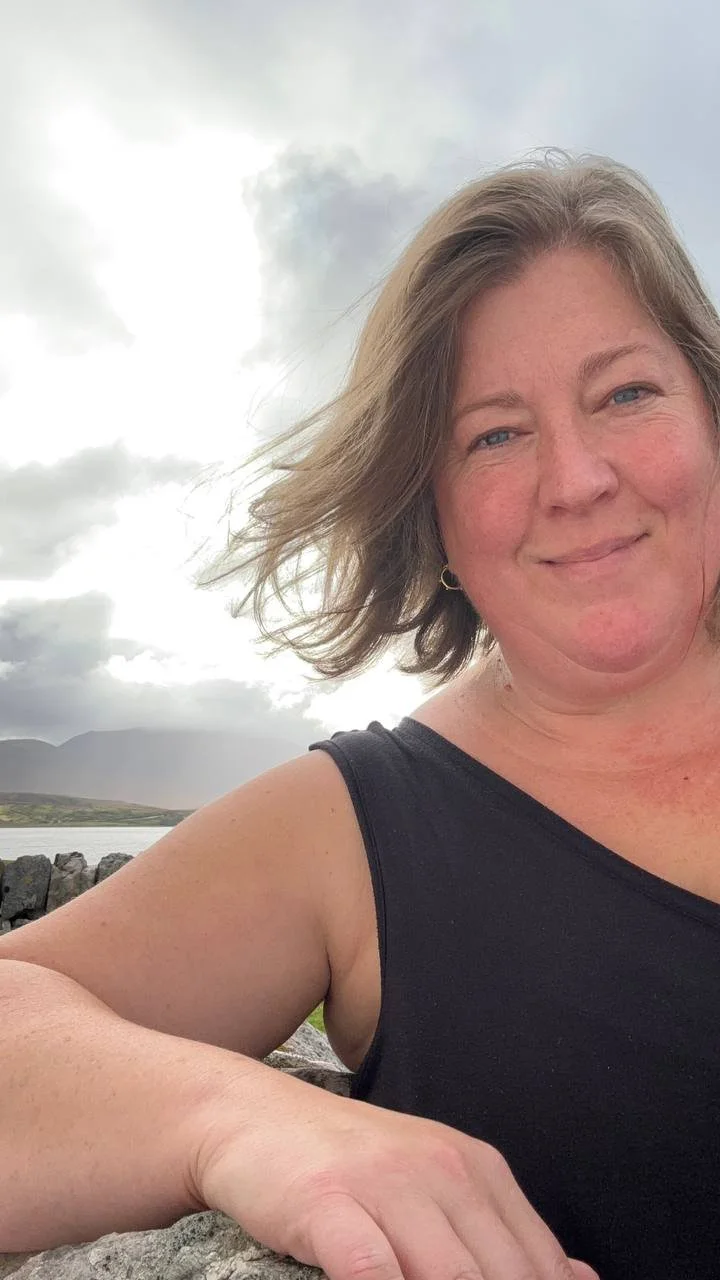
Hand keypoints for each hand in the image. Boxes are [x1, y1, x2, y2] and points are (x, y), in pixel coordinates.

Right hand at [190, 1070, 598, 1279]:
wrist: (251, 1117)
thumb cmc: (346, 1167)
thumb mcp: (434, 1183)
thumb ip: (498, 1232)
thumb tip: (580, 1278)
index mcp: (478, 1170)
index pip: (540, 1265)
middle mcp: (442, 1170)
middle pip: (501, 1278)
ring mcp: (385, 1183)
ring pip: (451, 1279)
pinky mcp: (328, 1202)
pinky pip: (372, 1271)